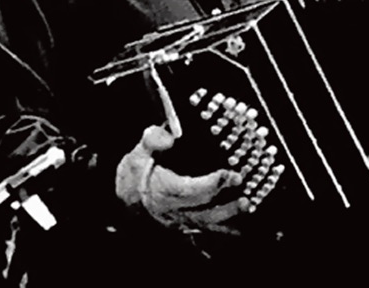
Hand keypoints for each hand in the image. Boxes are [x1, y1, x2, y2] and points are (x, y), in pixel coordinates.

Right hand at [116, 125, 249, 233]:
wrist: (122, 201)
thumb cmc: (133, 175)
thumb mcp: (137, 154)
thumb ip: (152, 141)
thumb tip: (169, 135)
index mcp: (164, 191)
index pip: (193, 190)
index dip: (214, 183)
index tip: (232, 175)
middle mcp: (173, 211)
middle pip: (204, 211)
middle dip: (227, 203)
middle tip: (246, 195)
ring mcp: (178, 222)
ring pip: (206, 224)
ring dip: (228, 217)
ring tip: (246, 206)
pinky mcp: (182, 227)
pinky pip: (203, 232)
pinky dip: (221, 231)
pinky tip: (237, 229)